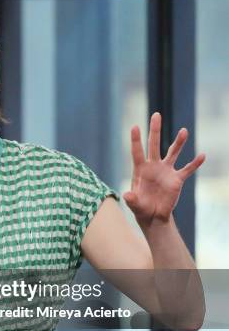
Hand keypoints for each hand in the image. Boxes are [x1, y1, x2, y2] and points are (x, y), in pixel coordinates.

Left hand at [123, 112, 205, 226]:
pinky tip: (202, 155)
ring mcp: (166, 171)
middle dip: (155, 131)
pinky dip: (194, 164)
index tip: (134, 126)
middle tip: (156, 115)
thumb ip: (131, 200)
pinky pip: (187, 170)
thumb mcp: (135, 205)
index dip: (136, 140)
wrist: (153, 215)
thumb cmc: (141, 208)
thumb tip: (127, 195)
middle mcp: (153, 166)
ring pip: (173, 153)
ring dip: (178, 142)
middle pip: (154, 145)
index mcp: (141, 170)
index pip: (137, 152)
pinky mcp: (177, 180)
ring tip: (184, 131)